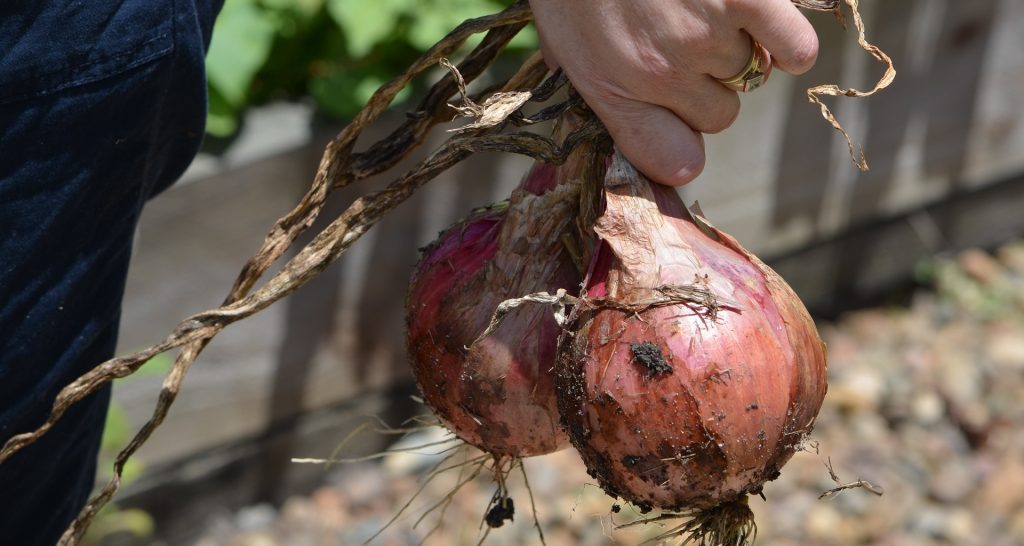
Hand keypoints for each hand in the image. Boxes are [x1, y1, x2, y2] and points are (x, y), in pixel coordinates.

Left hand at [529, 0, 818, 185]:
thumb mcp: (559, 34)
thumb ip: (590, 83)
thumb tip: (614, 125)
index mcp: (611, 87)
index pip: (671, 160)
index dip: (682, 145)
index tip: (682, 124)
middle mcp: (660, 73)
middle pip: (719, 116)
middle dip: (707, 84)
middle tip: (687, 39)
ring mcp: (706, 36)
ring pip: (750, 74)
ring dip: (737, 45)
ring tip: (705, 5)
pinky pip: (794, 49)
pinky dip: (788, 41)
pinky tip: (765, 19)